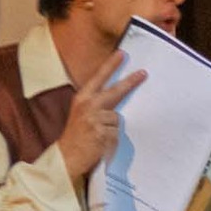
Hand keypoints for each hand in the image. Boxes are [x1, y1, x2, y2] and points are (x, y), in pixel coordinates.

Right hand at [57, 52, 146, 178]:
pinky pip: (116, 133)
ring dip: (113, 128)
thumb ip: (97, 105)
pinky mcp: (103, 133)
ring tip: (99, 136)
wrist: (66, 156)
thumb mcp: (82, 114)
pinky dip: (112, 140)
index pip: (98, 78)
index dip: (110, 65)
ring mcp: (96, 119)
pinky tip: (101, 143)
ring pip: (117, 118)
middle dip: (130, 82)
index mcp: (82, 98)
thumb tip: (118, 99)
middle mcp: (89, 105)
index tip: (122, 54)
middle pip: (116, 91)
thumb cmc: (76, 135)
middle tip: (143, 73)